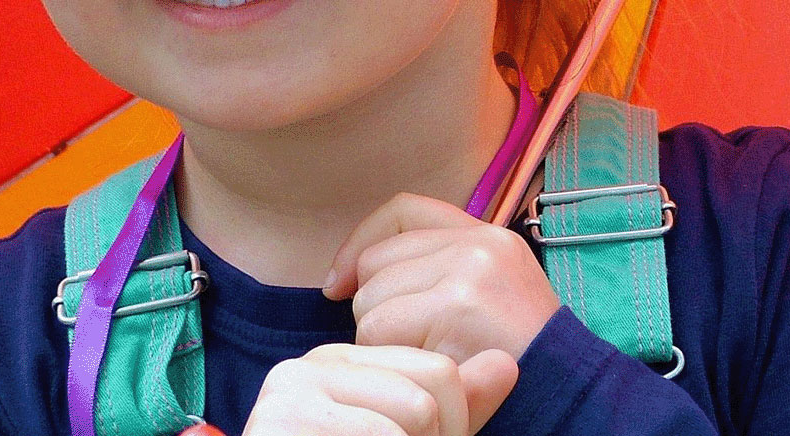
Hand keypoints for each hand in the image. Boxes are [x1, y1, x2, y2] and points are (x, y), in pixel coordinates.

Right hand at [239, 342, 516, 435]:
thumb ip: (456, 408)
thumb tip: (507, 364)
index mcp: (342, 361)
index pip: (438, 372)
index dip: (453, 426)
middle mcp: (311, 365)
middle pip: (428, 394)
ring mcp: (289, 393)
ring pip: (412, 417)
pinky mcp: (281, 423)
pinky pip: (381, 435)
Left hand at [323, 192, 560, 362]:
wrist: (564, 389)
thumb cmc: (516, 354)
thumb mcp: (490, 293)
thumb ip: (438, 269)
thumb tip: (350, 276)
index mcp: (487, 235)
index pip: (403, 210)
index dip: (360, 242)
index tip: (339, 284)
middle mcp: (478, 243)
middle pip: (377, 263)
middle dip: (377, 309)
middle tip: (412, 344)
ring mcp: (468, 271)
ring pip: (371, 302)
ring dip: (383, 342)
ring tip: (427, 358)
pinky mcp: (456, 306)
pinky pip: (380, 332)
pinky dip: (390, 360)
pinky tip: (426, 370)